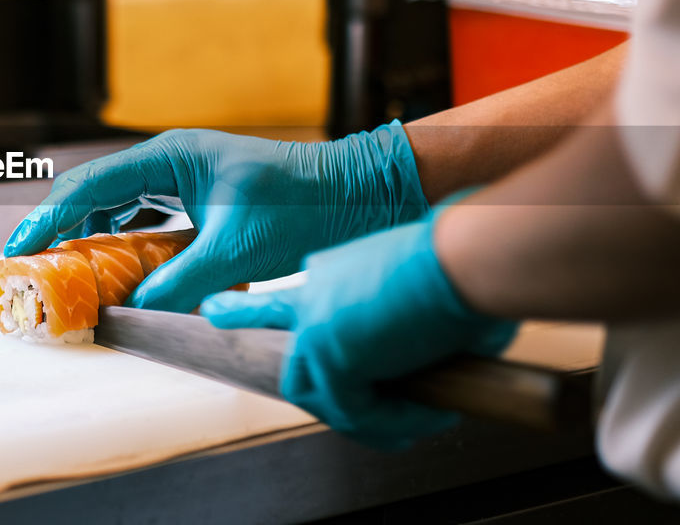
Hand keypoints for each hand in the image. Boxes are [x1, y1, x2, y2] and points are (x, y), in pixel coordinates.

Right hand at [4, 121, 429, 312]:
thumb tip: (133, 312)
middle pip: (95, 192)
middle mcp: (170, 160)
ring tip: (65, 272)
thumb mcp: (236, 250)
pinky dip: (125, 241)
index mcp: (170, 156)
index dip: (49, 219)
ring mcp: (185, 176)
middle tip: (30, 266)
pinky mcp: (200, 198)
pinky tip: (119, 268)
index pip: (91, 186)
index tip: (19, 250)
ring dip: (91, 236)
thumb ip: (179, 281)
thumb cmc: (303, 207)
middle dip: (61, 227)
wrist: (357, 194)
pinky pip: (146, 217)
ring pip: (119, 205)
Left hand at [200, 214, 517, 449]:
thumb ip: (411, 333)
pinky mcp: (330, 352)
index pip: (283, 303)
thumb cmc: (466, 268)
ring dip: (372, 419)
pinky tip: (430, 413)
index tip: (211, 310)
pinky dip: (395, 422)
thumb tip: (433, 368)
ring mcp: (316, 323)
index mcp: (331, 272)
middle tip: (379, 422)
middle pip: (296, 363)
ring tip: (415, 424)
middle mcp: (314, 293)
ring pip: (321, 394)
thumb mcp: (425, 298)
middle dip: (323, 397)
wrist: (467, 255)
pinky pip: (357, 410)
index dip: (248, 314)